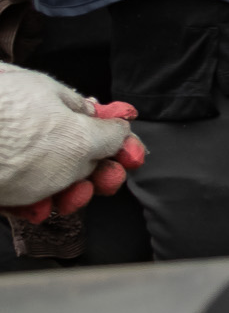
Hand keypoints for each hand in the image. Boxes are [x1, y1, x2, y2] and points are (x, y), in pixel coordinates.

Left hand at [0, 70, 144, 222]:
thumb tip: (122, 133)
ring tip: (67, 202)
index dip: (117, 141)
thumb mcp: (80, 137)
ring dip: (64, 193)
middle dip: (92, 174)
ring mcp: (6, 149)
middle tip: (103, 186)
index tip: (132, 161)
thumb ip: (108, 136)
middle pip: (71, 150)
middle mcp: (30, 121)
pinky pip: (15, 192)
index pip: (94, 119)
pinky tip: (35, 212)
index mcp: (53, 100)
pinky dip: (30, 205)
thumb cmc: (15, 135)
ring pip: (45, 175)